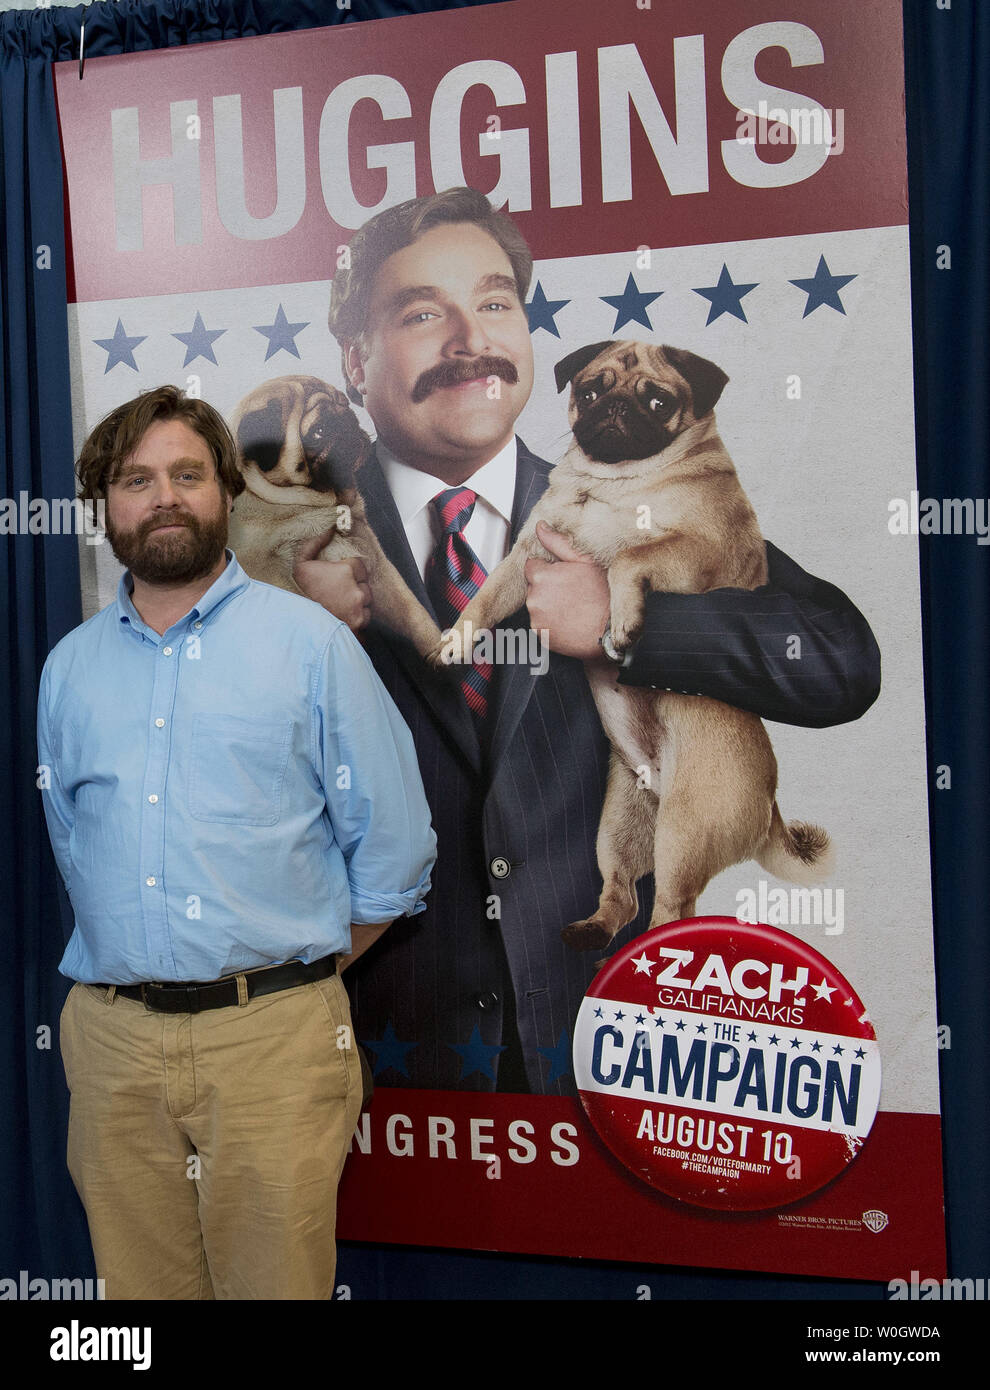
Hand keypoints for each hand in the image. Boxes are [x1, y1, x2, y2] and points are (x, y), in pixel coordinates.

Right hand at [293, 532, 370, 631]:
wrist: (294, 623)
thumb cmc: (297, 592)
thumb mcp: (301, 564)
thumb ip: (316, 543)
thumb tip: (330, 528)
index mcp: (347, 572)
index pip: (360, 566)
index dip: (349, 571)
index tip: (338, 577)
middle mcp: (357, 591)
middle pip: (365, 585)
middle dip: (355, 588)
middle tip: (337, 593)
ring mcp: (359, 611)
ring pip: (366, 604)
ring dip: (357, 604)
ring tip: (339, 607)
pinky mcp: (358, 627)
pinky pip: (364, 621)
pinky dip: (356, 620)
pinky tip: (341, 618)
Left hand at [524, 522, 611, 660]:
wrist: (609, 631)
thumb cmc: (602, 595)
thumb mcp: (585, 562)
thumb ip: (559, 542)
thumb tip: (541, 527)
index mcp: (541, 576)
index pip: (532, 566)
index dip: (549, 570)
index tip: (564, 576)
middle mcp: (534, 597)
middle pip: (534, 586)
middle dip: (548, 587)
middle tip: (572, 592)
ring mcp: (536, 618)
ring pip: (537, 605)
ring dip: (549, 605)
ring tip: (573, 607)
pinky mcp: (541, 635)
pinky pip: (542, 624)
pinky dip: (551, 623)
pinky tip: (569, 620)